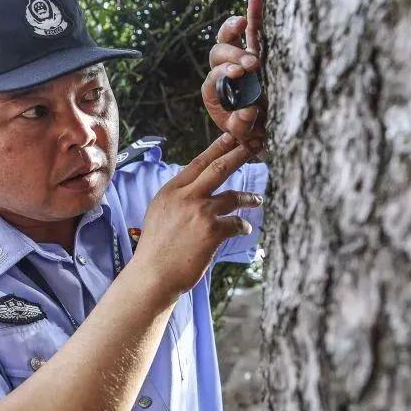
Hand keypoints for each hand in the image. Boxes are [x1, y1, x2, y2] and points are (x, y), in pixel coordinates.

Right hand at [131, 133, 262, 295]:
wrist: (154, 274)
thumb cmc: (158, 247)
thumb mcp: (161, 212)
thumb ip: (178, 197)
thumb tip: (197, 187)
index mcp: (171, 191)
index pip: (198, 163)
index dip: (217, 148)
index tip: (231, 136)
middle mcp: (186, 197)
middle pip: (219, 168)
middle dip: (240, 154)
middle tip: (255, 146)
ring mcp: (200, 213)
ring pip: (233, 196)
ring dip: (249, 198)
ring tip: (257, 200)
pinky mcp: (212, 232)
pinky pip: (236, 223)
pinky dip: (242, 226)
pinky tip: (243, 230)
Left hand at [202, 0, 266, 160]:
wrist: (266, 128)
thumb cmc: (253, 132)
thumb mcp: (246, 134)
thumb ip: (243, 125)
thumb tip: (248, 110)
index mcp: (216, 92)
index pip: (214, 77)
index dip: (223, 73)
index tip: (239, 75)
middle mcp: (224, 72)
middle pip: (218, 53)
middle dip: (232, 56)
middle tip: (250, 65)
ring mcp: (240, 59)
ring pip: (230, 36)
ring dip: (235, 26)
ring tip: (243, 23)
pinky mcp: (257, 52)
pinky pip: (253, 30)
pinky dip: (253, 15)